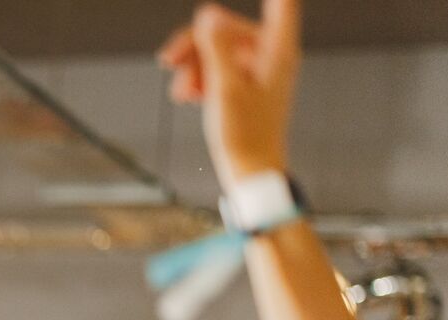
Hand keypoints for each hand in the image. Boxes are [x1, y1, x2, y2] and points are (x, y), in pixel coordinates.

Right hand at [158, 0, 299, 189]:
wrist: (251, 174)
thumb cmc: (245, 136)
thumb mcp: (225, 88)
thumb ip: (216, 47)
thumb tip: (208, 12)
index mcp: (277, 50)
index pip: (281, 0)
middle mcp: (271, 55)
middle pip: (229, 27)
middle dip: (197, 43)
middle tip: (166, 61)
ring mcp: (259, 71)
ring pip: (219, 49)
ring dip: (194, 65)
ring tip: (180, 91)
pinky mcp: (246, 87)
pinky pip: (219, 68)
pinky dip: (201, 77)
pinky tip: (187, 95)